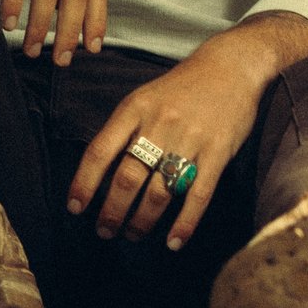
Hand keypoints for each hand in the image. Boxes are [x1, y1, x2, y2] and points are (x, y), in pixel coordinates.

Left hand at [66, 13, 307, 250]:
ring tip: (133, 234)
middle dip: (112, 212)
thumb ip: (125, 128)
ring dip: (142, 221)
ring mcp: (190, 139)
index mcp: (135, 108)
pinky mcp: (217, 153)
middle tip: (104, 231)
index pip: (100, 151)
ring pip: (159, 192)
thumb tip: (102, 171)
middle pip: (127, 178)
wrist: (232, 65)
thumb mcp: (146, 96)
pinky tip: (174, 242)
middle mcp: (159, 124)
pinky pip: (198, 195)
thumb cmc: (183, 86)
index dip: (84, 183)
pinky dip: (185, 224)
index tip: (75, 208)